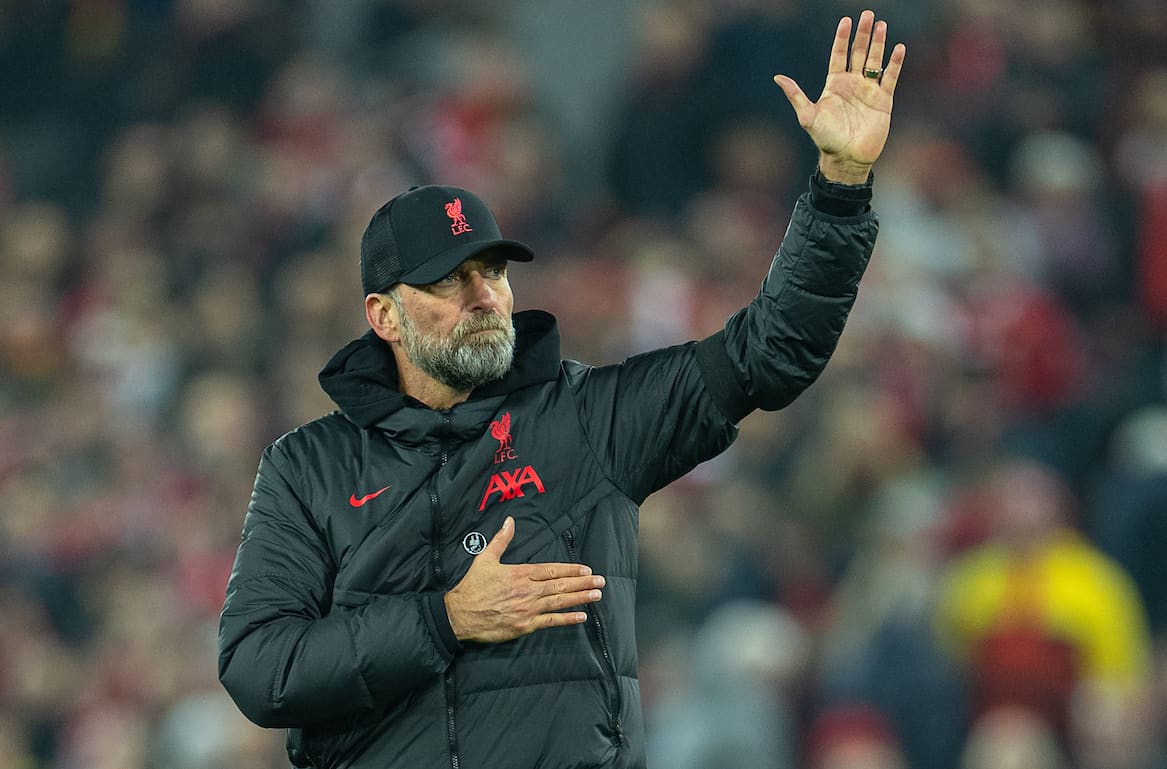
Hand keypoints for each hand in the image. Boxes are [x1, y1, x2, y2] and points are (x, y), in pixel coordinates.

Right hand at [443, 516, 604, 642]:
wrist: (459, 615)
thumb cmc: (472, 587)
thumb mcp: (485, 559)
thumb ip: (501, 540)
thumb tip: (510, 521)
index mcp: (520, 573)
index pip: (551, 569)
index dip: (571, 569)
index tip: (586, 569)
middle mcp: (528, 590)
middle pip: (560, 584)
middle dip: (582, 583)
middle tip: (601, 581)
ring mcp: (528, 609)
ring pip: (559, 601)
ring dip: (580, 597)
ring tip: (596, 595)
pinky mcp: (524, 626)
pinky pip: (550, 622)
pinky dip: (567, 619)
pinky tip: (582, 616)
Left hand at [773, 9, 905, 183]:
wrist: (846, 158)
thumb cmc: (825, 139)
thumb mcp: (807, 116)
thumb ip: (795, 95)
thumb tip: (777, 77)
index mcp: (834, 84)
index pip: (839, 54)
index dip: (842, 38)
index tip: (846, 20)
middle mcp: (852, 83)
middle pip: (859, 52)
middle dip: (863, 34)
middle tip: (869, 14)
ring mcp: (868, 90)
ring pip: (875, 61)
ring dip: (879, 43)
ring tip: (882, 25)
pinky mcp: (883, 100)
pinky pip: (890, 77)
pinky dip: (894, 63)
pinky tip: (898, 48)